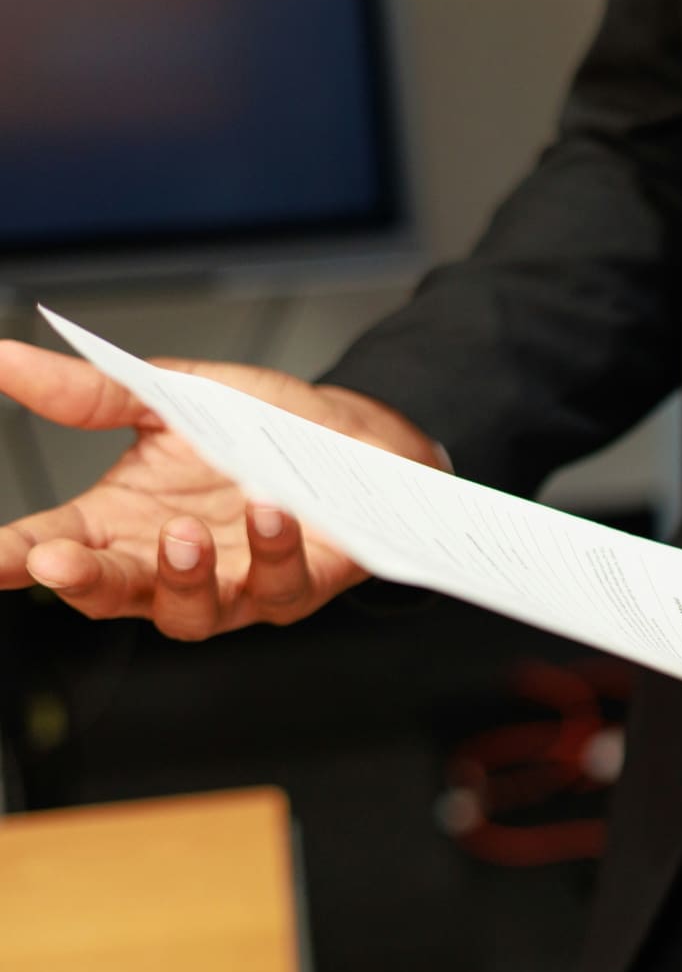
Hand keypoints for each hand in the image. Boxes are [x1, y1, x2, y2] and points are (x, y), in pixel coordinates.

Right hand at [0, 338, 439, 639]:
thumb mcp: (169, 399)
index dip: (13, 558)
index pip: (53, 548)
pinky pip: (280, 587)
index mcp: (122, 522)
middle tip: (56, 563)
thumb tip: (3, 358)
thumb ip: (89, 395)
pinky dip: (271, 550)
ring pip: (192, 613)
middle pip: (110, 596)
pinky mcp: (298, 587)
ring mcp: (234, 585)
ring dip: (180, 576)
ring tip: (180, 533)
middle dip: (81, 583)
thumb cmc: (259, 427)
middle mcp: (170, 564)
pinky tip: (269, 510)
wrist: (356, 435)